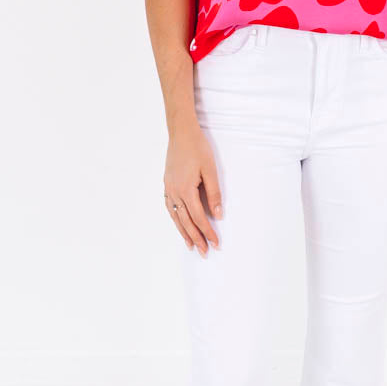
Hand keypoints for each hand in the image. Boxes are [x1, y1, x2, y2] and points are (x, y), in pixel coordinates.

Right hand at [163, 121, 222, 253]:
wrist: (181, 133)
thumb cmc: (197, 149)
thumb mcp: (210, 170)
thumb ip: (214, 194)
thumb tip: (218, 215)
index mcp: (186, 190)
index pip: (199, 218)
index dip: (208, 232)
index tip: (216, 244)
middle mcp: (175, 193)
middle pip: (186, 222)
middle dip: (196, 238)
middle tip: (204, 252)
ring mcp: (169, 189)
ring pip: (176, 217)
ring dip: (184, 233)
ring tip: (190, 246)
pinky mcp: (167, 185)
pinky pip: (170, 208)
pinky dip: (176, 220)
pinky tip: (180, 225)